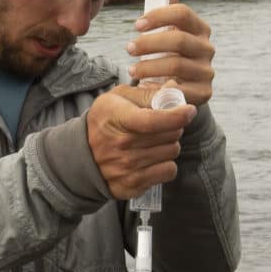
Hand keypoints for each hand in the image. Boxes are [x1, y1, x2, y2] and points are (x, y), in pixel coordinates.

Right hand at [84, 85, 194, 199]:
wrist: (81, 156)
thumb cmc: (104, 121)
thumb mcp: (117, 98)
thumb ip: (147, 92)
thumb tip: (175, 87)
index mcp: (116, 117)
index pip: (153, 120)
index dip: (177, 115)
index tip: (189, 110)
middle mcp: (121, 144)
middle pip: (170, 135)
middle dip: (173, 126)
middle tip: (163, 124)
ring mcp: (127, 167)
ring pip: (172, 152)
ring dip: (170, 144)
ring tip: (155, 141)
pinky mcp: (133, 184)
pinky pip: (168, 171)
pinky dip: (166, 164)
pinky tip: (154, 158)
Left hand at [127, 0, 215, 108]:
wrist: (179, 85)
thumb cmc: (168, 50)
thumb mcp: (167, 26)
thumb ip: (165, 0)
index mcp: (199, 27)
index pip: (183, 13)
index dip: (158, 16)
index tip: (136, 24)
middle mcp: (207, 48)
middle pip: (179, 40)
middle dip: (149, 43)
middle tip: (128, 48)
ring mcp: (207, 71)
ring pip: (177, 65)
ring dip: (148, 67)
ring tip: (131, 69)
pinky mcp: (203, 93)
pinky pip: (181, 90)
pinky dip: (161, 87)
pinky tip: (146, 86)